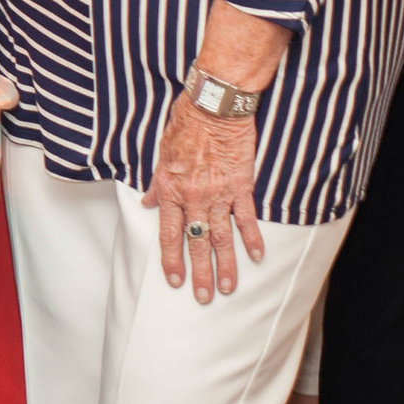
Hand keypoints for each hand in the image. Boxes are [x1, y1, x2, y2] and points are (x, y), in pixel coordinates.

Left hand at [144, 89, 264, 302]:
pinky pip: (246, 219)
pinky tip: (256, 257)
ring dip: (226, 265)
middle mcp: (193, 197)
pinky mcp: (241, 186)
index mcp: (171, 190)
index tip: (174, 280)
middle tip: (204, 297)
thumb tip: (147, 202)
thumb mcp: (161, 153)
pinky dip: (251, 238)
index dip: (172, 260)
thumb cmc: (185, 124)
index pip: (170, 234)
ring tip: (228, 288)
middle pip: (196, 243)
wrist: (214, 106)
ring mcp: (218, 194)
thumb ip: (156, 183)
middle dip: (200, 273)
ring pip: (221, 237)